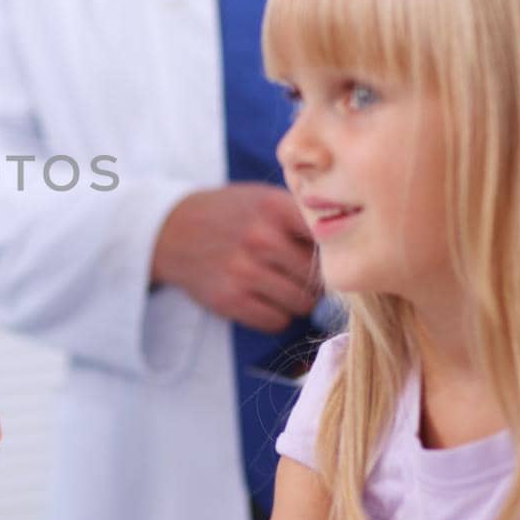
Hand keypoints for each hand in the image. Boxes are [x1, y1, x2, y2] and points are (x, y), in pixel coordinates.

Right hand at [150, 183, 319, 333]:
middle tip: (302, 276)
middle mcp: (260, 239)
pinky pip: (277, 321)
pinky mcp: (229, 300)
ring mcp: (243, 271)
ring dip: (298, 301)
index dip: (335, 253)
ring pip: (302, 303)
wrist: (169, 231)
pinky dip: (276, 315)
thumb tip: (350, 246)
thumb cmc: (228, 214)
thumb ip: (302, 215)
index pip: (328, 241)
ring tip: (282, 287)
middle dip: (315, 281)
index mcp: (274, 208)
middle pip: (319, 277)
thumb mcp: (263, 198)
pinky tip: (263, 299)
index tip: (332, 258)